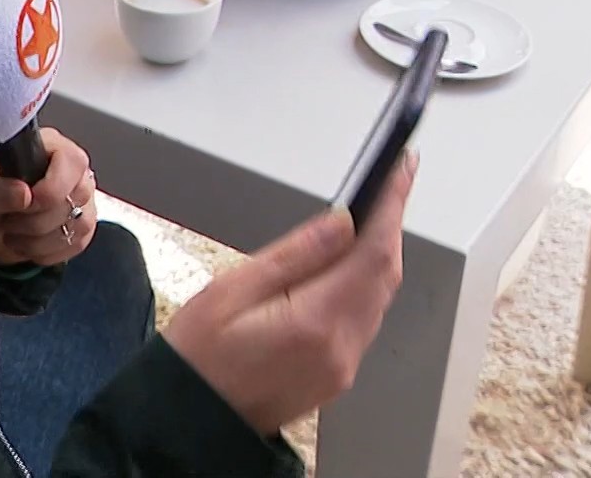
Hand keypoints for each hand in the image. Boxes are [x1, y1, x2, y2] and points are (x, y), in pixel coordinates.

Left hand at [0, 128, 98, 266]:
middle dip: (38, 219)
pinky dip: (48, 252)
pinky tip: (29, 244)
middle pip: (77, 197)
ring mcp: (82, 200)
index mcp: (50, 148)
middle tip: (11, 218)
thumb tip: (23, 193)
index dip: (52, 186)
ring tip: (16, 232)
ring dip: (39, 239)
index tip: (27, 202)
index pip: (72, 161)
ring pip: (79, 225)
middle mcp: (72, 171)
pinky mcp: (82, 226)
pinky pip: (77, 244)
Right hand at [161, 152, 417, 435]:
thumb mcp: (231, 291)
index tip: (400, 171)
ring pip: (379, 297)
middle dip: (389, 225)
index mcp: (314, 323)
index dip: (391, 207)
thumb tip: (342, 222)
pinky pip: (365, 319)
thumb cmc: (196, 358)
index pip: (373, 254)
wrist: (190, 420)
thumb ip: (293, 255)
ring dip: (379, 253)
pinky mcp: (337, 374)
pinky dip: (365, 282)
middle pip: (384, 275)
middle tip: (388, 183)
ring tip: (371, 214)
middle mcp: (340, 348)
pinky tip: (350, 262)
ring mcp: (343, 365)